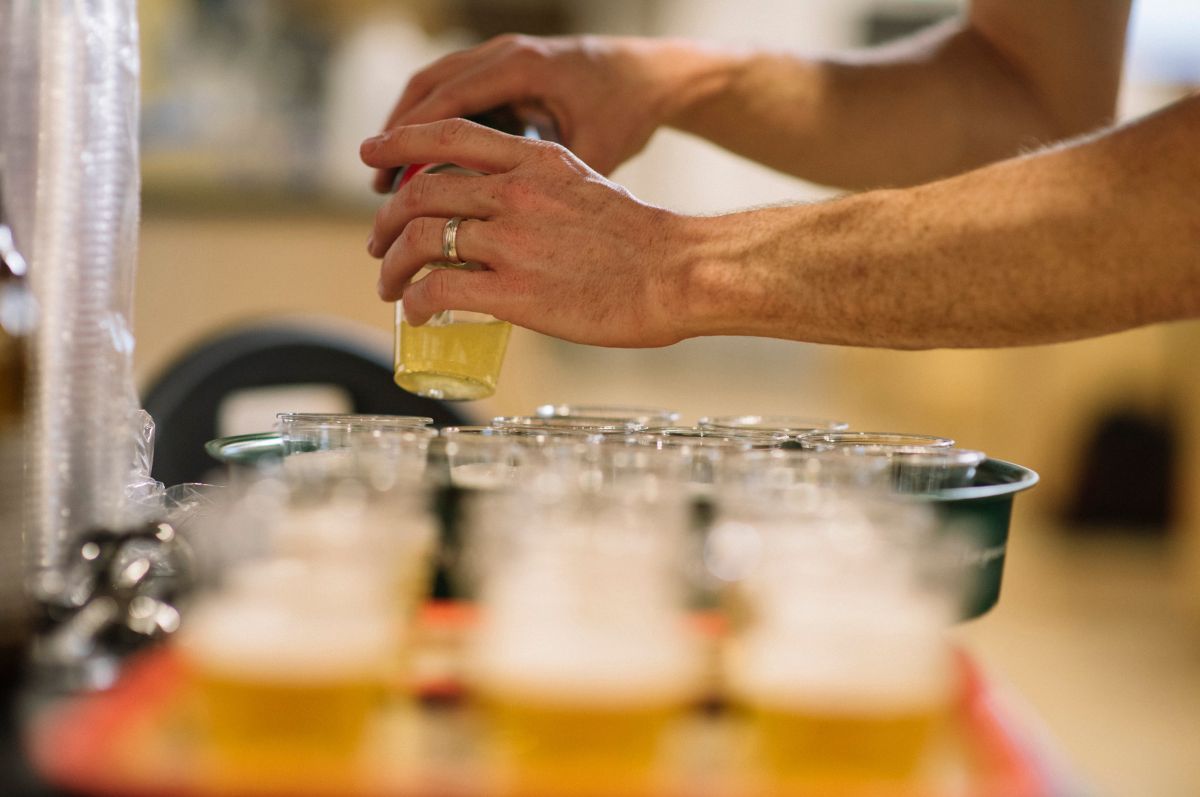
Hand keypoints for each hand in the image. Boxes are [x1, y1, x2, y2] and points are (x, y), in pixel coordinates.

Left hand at [361, 119, 692, 347]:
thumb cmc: (639, 239)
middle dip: (386, 221)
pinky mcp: (513, 292)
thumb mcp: (583, 185)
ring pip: (421, 241)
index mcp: (535, 159)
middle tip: (379, 243)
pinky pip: (439, 290)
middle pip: (420, 193)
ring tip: (390, 287)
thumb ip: (537, 188)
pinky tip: (417, 314)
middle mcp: (515, 192)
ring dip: (392, 266)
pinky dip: (416, 302)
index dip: (399, 141)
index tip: (371, 153)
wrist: (676, 272)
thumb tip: (502, 212)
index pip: (449, 135)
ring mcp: (512, 241)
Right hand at [371, 35, 707, 191]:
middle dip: (398, 133)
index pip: (447, 101)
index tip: (381, 170)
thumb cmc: (626, 112)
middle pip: (429, 87)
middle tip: (376, 181)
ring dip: (410, 126)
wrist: (652, 76)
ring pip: (437, 85)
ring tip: (390, 177)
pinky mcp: (506, 67)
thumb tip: (510, 230)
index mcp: (522, 68)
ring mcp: (503, 55)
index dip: (409, 137)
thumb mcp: (594, 151)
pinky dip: (434, 122)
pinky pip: (456, 90)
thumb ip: (552, 183)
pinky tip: (427, 162)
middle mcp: (506, 54)